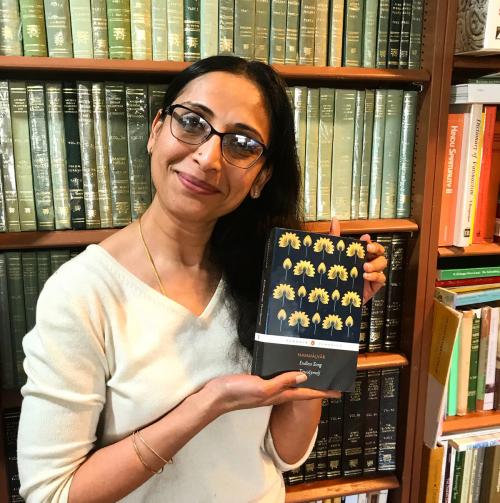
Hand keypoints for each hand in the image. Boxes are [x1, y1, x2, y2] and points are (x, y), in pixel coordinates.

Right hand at [201, 372, 340, 414]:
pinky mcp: (258, 380)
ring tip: (313, 368)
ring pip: (290, 382)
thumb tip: (304, 376)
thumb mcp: (262, 388)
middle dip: (316, 384)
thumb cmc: (239, 393)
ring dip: (302, 377)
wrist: (217, 396)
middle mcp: (276, 392)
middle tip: (329, 375)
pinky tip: (286, 364)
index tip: (338, 391)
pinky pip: (278, 376)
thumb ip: (282, 382)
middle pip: (301, 389)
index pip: (306, 394)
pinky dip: (286, 371)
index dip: (322, 392)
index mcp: (279, 395)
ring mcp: (267, 387)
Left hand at [328, 218, 386, 304]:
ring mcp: (371, 275)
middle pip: (380, 252)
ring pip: (383, 264)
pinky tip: (366, 276)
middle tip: (367, 249)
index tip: (364, 240)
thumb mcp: (332, 255)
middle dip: (376, 249)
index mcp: (359, 255)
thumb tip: (334, 219)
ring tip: (364, 267)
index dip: (370, 241)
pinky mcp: (373, 286)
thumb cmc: (333, 275)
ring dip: (376, 263)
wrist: (331, 298)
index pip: (370, 245)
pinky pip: (381, 279)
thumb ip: (334, 237)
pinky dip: (375, 276)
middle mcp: (367, 263)